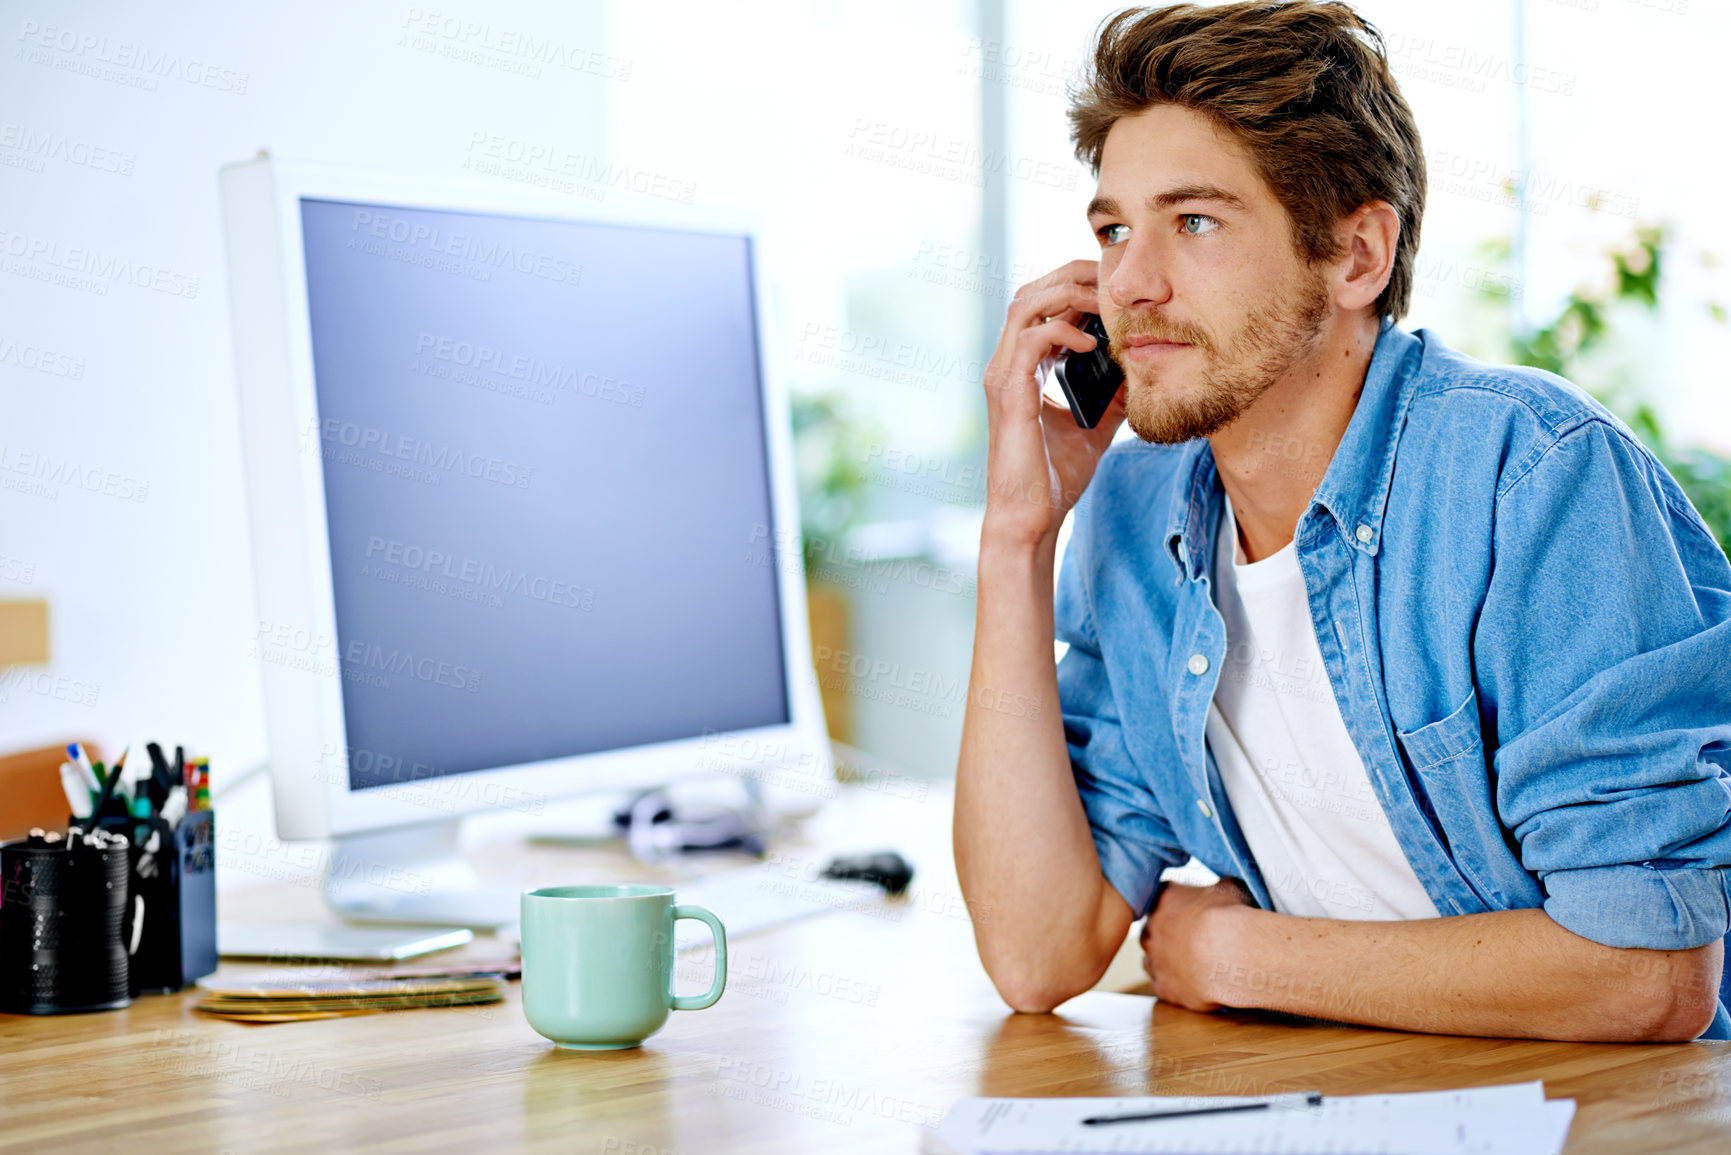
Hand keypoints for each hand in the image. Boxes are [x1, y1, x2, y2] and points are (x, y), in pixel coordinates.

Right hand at [980, 260, 1128, 551]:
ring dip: (1067, 294)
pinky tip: (1092, 344)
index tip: (1114, 289)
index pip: (1042, 304)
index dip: (1075, 286)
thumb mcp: (1095, 425)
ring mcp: (1004, 376)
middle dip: (1072, 276)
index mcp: (1022, 368)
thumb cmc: (1054, 478)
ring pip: (1026, 304)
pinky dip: (1063, 331)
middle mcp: (1007, 365)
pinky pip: (1032, 339)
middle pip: (1031, 290)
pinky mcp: (1010, 393)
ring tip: (1103, 303)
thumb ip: (1111, 395)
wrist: (1031, 518)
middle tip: (1113, 280)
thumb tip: (1142, 371)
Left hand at [1140, 879, 1255, 1012]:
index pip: (1161, 897)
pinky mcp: (1163, 987)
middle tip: (1192, 940)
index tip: (1193, 913)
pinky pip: (1163, 985)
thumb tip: (1227, 884)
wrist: (1233, 953)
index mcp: (1163, 898)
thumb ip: (1219, 885)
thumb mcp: (1229, 888)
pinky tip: (1193, 983)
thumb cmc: (1231, 916)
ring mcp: (1154, 959)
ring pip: (1152, 960)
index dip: (1177, 906)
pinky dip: (1175, 985)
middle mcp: (1150, 928)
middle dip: (1167, 934)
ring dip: (1167, 961)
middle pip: (1151, 930)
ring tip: (1193, 964)